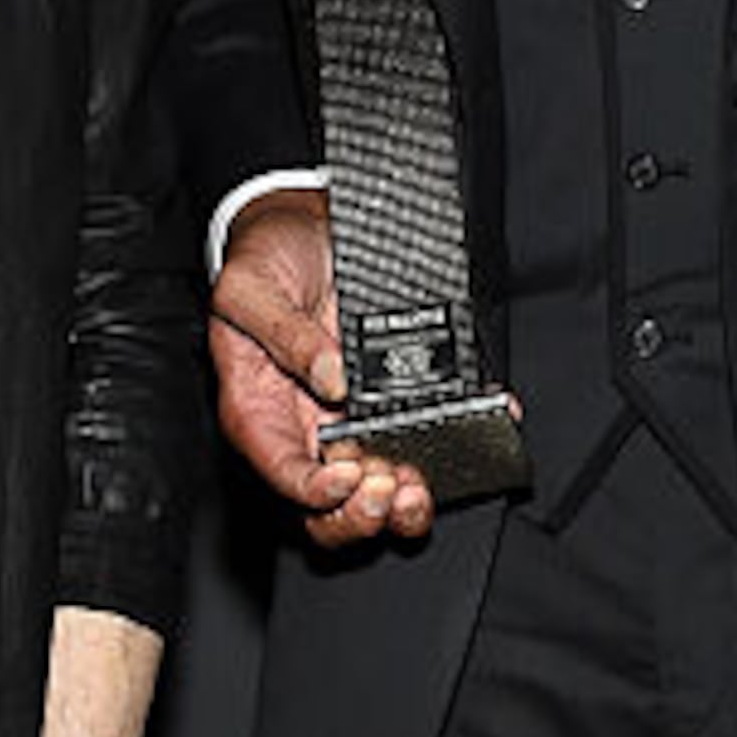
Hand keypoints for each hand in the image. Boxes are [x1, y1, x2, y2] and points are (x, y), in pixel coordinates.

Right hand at [211, 189, 430, 549]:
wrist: (303, 223)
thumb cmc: (265, 260)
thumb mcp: (251, 287)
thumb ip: (284, 334)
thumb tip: (331, 378)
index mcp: (262, 412)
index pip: (285, 475)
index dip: (316, 492)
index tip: (348, 474)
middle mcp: (308, 427)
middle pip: (332, 507)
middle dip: (364, 513)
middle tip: (390, 486)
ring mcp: (353, 420)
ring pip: (380, 490)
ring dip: (406, 500)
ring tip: (424, 480)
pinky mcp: (394, 399)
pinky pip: (430, 431)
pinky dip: (462, 433)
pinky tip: (485, 420)